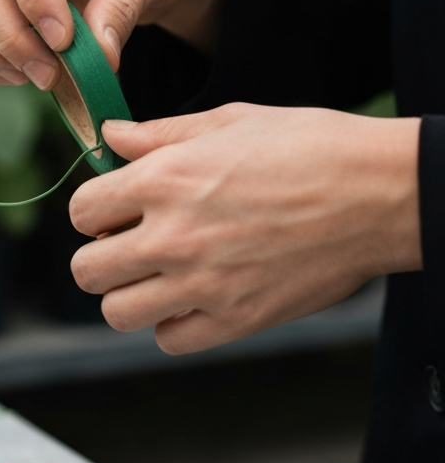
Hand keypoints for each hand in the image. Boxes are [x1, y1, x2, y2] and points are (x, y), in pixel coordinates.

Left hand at [69, 104, 421, 353]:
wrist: (381, 193)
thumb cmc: (308, 147)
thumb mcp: (227, 122)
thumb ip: (158, 135)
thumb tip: (110, 136)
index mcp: (163, 180)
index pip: (80, 212)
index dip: (93, 209)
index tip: (114, 208)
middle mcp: (173, 236)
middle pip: (86, 271)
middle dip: (100, 256)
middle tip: (128, 244)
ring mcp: (203, 284)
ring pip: (117, 313)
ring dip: (128, 295)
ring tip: (156, 275)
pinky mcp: (237, 319)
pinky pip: (170, 340)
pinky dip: (172, 324)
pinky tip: (192, 298)